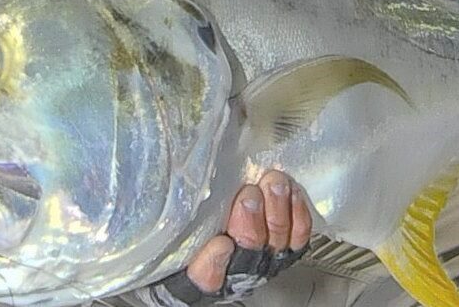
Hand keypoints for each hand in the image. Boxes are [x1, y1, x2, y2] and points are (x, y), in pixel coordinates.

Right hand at [143, 170, 310, 305]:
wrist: (214, 244)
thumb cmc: (187, 233)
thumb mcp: (171, 228)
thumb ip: (171, 215)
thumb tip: (160, 183)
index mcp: (201, 271)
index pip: (206, 276)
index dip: (213, 263)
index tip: (219, 244)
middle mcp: (236, 268)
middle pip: (247, 252)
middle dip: (248, 224)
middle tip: (247, 197)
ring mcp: (264, 256)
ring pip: (276, 241)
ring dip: (276, 210)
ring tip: (273, 184)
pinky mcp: (285, 244)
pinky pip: (298, 235)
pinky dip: (297, 212)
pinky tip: (292, 191)